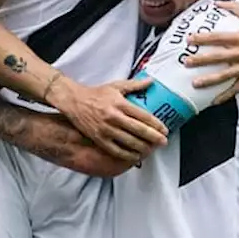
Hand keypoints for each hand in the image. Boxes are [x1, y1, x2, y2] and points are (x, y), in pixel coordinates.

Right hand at [53, 76, 168, 163]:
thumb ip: (135, 85)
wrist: (74, 102)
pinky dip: (128, 155)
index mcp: (120, 104)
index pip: (143, 116)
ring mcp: (106, 130)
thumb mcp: (116, 86)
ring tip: (152, 149)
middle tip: (163, 142)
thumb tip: (151, 81)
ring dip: (144, 148)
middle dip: (154, 138)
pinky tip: (136, 156)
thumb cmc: (96, 94)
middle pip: (139, 131)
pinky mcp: (99, 139)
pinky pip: (117, 151)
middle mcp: (114, 117)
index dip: (156, 125)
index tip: (165, 130)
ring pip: (130, 143)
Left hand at [184, 0, 238, 103]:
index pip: (219, 38)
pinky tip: (214, 100)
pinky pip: (237, 88)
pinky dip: (226, 95)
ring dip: (210, 80)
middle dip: (202, 60)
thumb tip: (216, 2)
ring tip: (195, 83)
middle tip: (187, 62)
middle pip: (219, 57)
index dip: (204, 38)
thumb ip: (233, 6)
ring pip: (226, 75)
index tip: (190, 39)